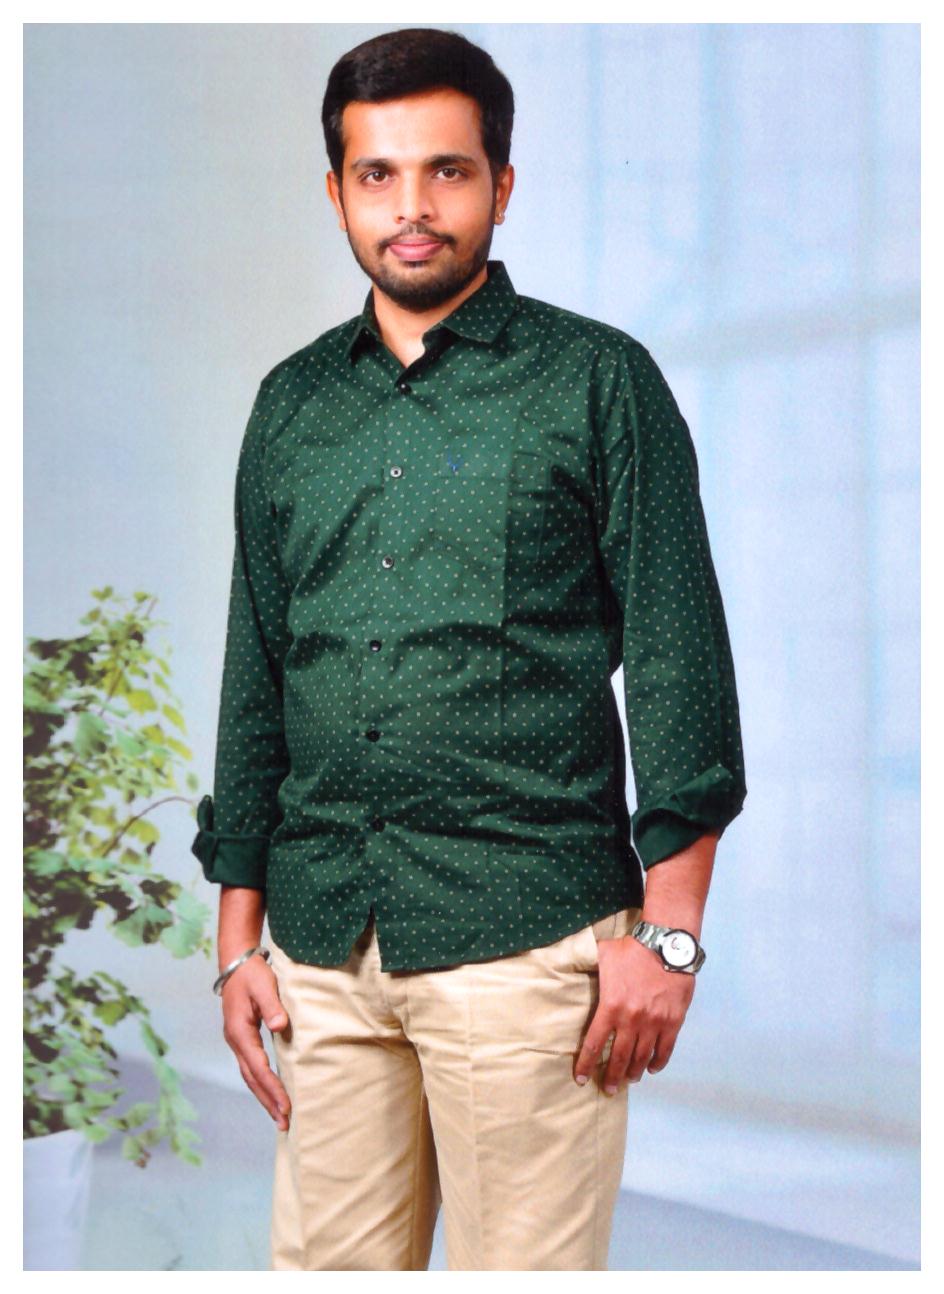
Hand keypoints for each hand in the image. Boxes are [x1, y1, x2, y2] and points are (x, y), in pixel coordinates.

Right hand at [220, 954, 292, 1129]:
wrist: (236, 963)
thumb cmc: (252, 973)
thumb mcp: (264, 985)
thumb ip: (272, 1005)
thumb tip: (280, 1026)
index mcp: (239, 1031)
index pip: (257, 1067)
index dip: (272, 1087)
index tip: (286, 1105)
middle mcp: (235, 1041)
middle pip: (251, 1078)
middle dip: (268, 1101)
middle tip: (284, 1123)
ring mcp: (237, 1041)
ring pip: (249, 1076)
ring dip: (264, 1097)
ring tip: (280, 1117)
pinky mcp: (242, 1039)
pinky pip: (251, 1068)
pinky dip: (261, 1084)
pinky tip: (272, 1093)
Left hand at [573, 935, 694, 1092]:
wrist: (667, 945)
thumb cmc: (632, 949)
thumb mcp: (602, 954)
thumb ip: (585, 963)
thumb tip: (567, 962)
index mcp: (611, 1006)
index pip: (593, 1043)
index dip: (585, 1063)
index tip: (581, 1078)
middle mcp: (631, 1020)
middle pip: (618, 1057)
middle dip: (611, 1076)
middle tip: (608, 1088)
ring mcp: (654, 1023)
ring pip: (641, 1057)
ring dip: (633, 1072)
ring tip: (628, 1080)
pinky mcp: (673, 1022)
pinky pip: (665, 1050)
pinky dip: (658, 1062)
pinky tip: (652, 1069)